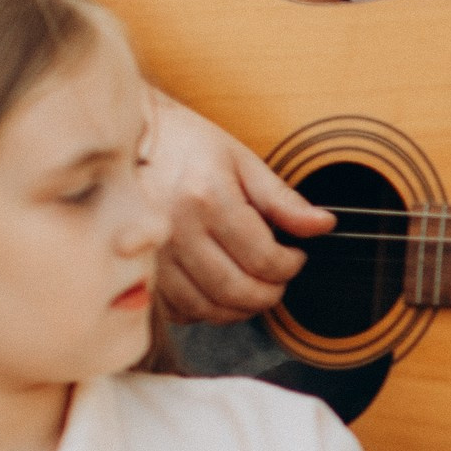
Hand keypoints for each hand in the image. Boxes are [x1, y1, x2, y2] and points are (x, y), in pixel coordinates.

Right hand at [142, 90, 332, 322]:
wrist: (127, 139)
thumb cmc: (188, 146)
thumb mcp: (242, 162)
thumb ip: (283, 200)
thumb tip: (324, 225)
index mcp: (207, 199)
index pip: (264, 258)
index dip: (290, 265)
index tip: (295, 256)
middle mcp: (176, 230)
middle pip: (237, 289)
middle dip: (270, 293)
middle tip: (279, 278)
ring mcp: (153, 255)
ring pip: (208, 307)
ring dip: (241, 308)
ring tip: (254, 288)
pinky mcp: (140, 271)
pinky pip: (178, 310)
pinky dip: (205, 311)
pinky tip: (218, 292)